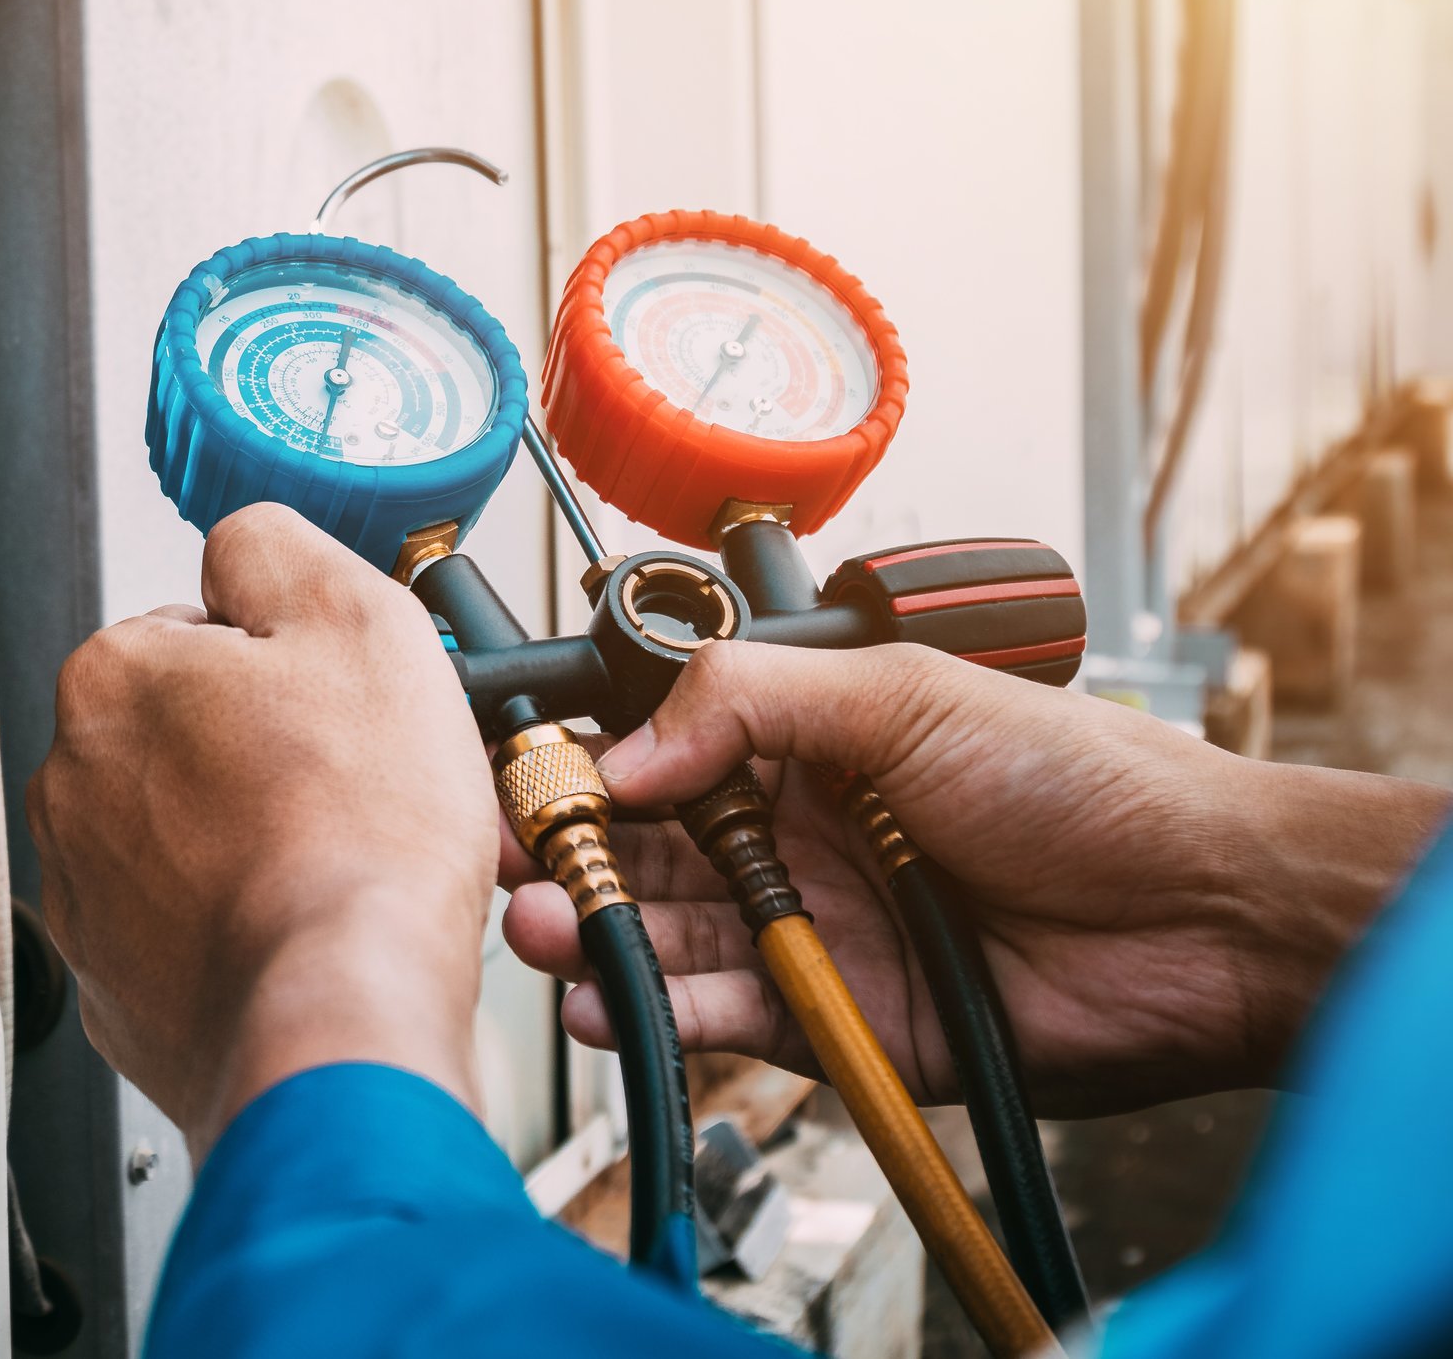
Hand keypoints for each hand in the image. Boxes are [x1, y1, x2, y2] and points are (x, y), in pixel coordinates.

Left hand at [28, 505, 497, 1158]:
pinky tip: (302, 928)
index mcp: (112, 679)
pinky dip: (236, 928)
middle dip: (265, 753)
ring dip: (250, 838)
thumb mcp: (358, 618)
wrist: (341, 1015)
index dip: (288, 665)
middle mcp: (72, 783)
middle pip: (186, 736)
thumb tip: (241, 546)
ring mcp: (85, 894)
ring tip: (339, 864)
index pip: (197, 633)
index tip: (337, 705)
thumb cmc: (355, 839)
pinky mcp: (114, 987)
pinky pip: (182, 930)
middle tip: (355, 787)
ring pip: (182, 835)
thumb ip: (273, 548)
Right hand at [501, 639, 1448, 1115]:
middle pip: (651, 850)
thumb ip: (752, 702)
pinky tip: (618, 994)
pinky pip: (732, 1016)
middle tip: (510, 861)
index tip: (526, 776)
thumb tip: (633, 744)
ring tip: (545, 928)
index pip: (666, 750)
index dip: (592, 765)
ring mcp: (817, 927)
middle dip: (571, 856)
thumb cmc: (1090, 782)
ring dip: (602, 933)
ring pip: (677, 935)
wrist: (1204, 915)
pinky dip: (669, 1008)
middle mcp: (800, 833)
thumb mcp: (903, 696)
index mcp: (810, 742)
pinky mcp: (840, 1020)